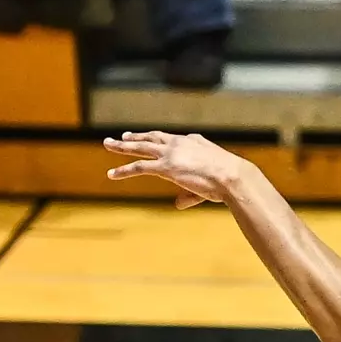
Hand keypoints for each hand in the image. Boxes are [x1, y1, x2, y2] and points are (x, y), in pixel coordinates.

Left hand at [103, 131, 248, 208]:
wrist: (232, 176)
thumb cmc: (228, 180)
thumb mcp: (211, 181)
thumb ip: (190, 193)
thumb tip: (177, 205)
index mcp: (194, 141)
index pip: (172, 139)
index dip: (158, 139)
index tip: (149, 139)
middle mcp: (180, 143)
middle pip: (152, 137)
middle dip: (135, 137)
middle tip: (123, 136)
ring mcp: (171, 154)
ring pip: (140, 147)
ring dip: (122, 146)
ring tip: (108, 144)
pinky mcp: (165, 166)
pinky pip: (139, 167)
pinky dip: (123, 170)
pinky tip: (112, 174)